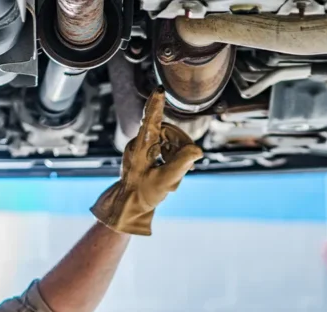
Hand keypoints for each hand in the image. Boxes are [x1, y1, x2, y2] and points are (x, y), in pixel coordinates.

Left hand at [90, 88, 203, 235]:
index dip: (156, 105)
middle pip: (168, 131)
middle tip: (186, 165)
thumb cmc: (143, 193)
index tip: (160, 90)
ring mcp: (141, 147)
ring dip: (176, 154)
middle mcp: (139, 143)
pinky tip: (172, 171)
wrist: (129, 205)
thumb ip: (181, 164)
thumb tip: (197, 150)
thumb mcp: (165, 181)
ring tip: (175, 173)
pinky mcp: (144, 152)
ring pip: (168, 139)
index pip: (151, 120)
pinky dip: (172, 157)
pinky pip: (164, 146)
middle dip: (180, 146)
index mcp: (141, 147)